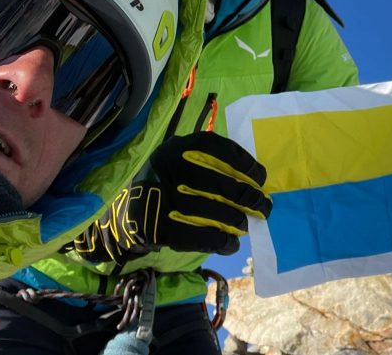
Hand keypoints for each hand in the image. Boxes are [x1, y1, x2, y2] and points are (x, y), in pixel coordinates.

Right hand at [72, 132, 271, 263]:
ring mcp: (164, 198)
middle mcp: (169, 169)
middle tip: (264, 207)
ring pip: (212, 211)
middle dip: (249, 197)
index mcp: (177, 148)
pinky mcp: (160, 226)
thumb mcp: (181, 161)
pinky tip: (231, 245)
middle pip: (220, 183)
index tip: (261, 176)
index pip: (217, 148)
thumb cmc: (167, 183)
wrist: (127, 212)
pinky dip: (220, 242)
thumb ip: (209, 163)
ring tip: (246, 225)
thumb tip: (252, 179)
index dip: (244, 162)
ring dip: (237, 221)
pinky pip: (199, 236)